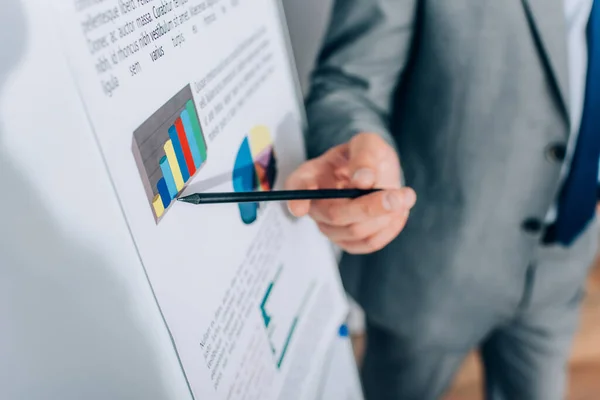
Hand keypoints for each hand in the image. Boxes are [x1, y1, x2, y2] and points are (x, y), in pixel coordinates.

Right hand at [286, 133, 415, 253]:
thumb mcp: (367, 144)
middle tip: (399, 196)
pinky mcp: (348, 241)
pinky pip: (369, 244)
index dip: (297, 199)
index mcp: (310, 176)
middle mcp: (314, 205)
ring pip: (356, 231)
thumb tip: (362, 180)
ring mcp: (329, 227)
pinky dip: (389, 229)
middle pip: (335, 215)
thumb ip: (364, 157)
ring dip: (386, 216)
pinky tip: (399, 211)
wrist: (377, 173)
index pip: (296, 189)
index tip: (300, 207)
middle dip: (370, 208)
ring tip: (405, 196)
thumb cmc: (365, 156)